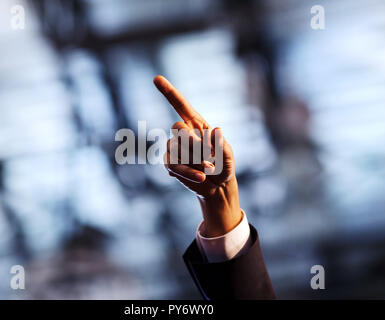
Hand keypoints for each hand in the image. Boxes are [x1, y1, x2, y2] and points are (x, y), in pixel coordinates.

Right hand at [154, 75, 241, 236]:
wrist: (217, 187)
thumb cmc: (224, 166)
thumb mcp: (228, 156)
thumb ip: (222, 145)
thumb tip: (216, 129)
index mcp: (197, 124)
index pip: (181, 105)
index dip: (169, 92)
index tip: (156, 78)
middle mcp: (183, 134)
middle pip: (177, 128)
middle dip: (192, 143)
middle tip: (208, 157)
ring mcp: (174, 149)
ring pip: (175, 150)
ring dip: (194, 162)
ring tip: (208, 171)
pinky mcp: (170, 164)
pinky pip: (173, 166)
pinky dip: (188, 173)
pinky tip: (200, 178)